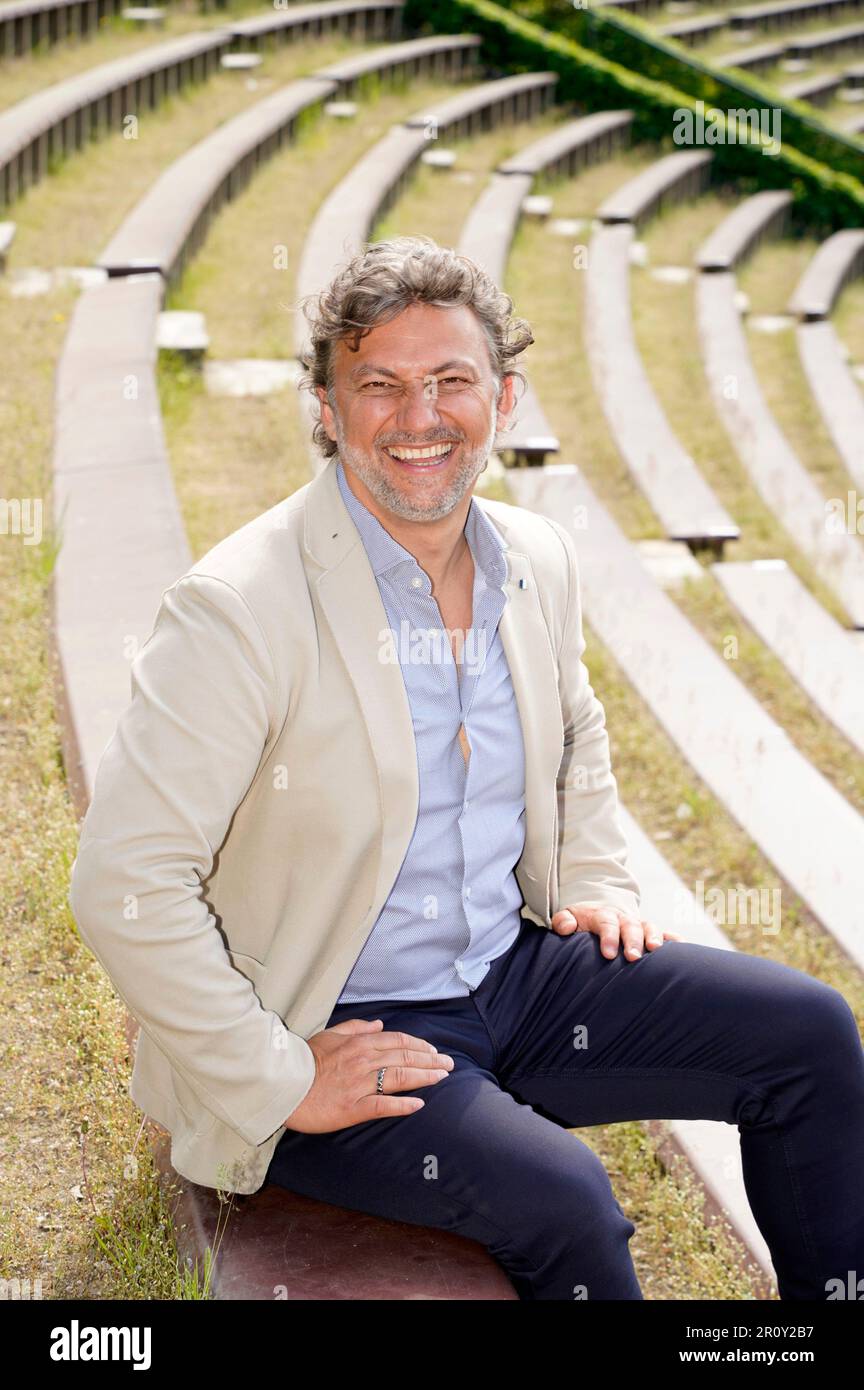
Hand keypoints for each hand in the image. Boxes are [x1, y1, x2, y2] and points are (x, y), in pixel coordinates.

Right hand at [283, 1017, 454, 1133]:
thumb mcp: (329, 1035)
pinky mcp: (353, 1107)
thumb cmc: (304, 1060)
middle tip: (449, 1064)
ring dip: (424, 1076)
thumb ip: (355, 1028)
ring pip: (400, 1077)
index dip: (419, 1045)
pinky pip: (383, 1105)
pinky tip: (419, 1104)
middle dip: (431, 1060)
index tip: (434, 1050)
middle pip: (405, 1057)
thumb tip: (379, 1024)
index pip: (398, 1041)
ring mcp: (360, 1084)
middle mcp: (363, 1061)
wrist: (283, 1085)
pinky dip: (403, 1104)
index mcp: (359, 1043)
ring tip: (442, 1078)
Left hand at [550, 901, 683, 960]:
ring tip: (656, 950)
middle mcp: (622, 918)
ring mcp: (638, 925)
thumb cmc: (581, 923)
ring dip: (654, 937)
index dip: (608, 937)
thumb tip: (565, 927)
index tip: (608, 954)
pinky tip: (683, 947)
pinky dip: (674, 939)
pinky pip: (664, 933)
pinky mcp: (649, 932)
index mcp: (602, 915)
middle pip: (630, 925)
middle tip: (633, 957)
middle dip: (633, 940)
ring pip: (649, 926)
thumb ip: (564, 921)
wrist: (597, 912)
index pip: (606, 923)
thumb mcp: (569, 917)